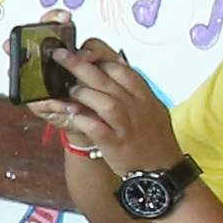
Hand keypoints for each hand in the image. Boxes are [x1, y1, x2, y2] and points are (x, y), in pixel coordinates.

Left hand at [44, 35, 181, 178]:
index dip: (99, 57)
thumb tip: (117, 62)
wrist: (163, 170)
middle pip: (107, 78)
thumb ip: (133, 86)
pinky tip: (72, 115)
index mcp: (143, 95)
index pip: (121, 67)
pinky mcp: (116, 144)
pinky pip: (97, 128)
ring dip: (83, 93)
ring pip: (105, 102)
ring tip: (69, 91)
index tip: (81, 52)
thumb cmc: (153, 137)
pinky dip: (83, 120)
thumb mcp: (150, 106)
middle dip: (80, 64)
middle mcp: (136, 106)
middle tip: (59, 56)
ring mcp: (126, 125)